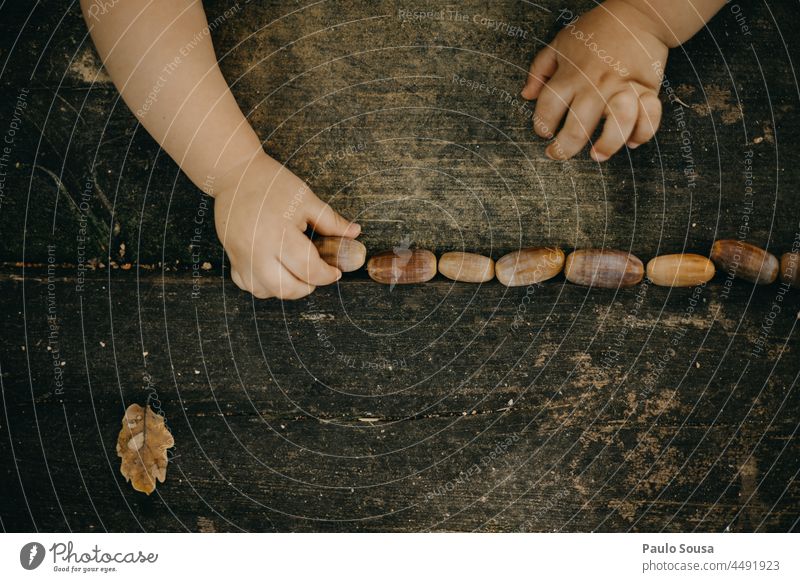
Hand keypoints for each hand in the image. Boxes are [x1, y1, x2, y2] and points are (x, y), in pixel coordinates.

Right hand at [213, 153, 360, 298]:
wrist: (236, 174)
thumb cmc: (273, 184)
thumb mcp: (306, 199)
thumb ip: (331, 221)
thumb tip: (355, 234)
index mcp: (280, 233)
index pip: (309, 269)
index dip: (326, 275)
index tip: (335, 272)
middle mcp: (258, 249)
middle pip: (286, 288)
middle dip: (307, 287)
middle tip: (316, 275)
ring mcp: (242, 255)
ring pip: (265, 291)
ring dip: (285, 289)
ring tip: (296, 273)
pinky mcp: (232, 256)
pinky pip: (247, 284)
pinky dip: (263, 285)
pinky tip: (275, 272)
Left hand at [522, 0, 668, 160]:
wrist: (638, 14)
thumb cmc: (596, 30)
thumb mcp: (560, 43)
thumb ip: (540, 69)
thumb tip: (526, 95)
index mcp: (571, 74)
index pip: (548, 108)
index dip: (541, 124)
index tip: (543, 132)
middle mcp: (596, 84)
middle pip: (578, 126)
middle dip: (564, 148)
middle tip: (558, 154)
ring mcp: (623, 87)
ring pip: (618, 124)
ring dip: (607, 145)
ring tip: (596, 155)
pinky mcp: (647, 89)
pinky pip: (649, 117)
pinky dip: (643, 133)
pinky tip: (631, 142)